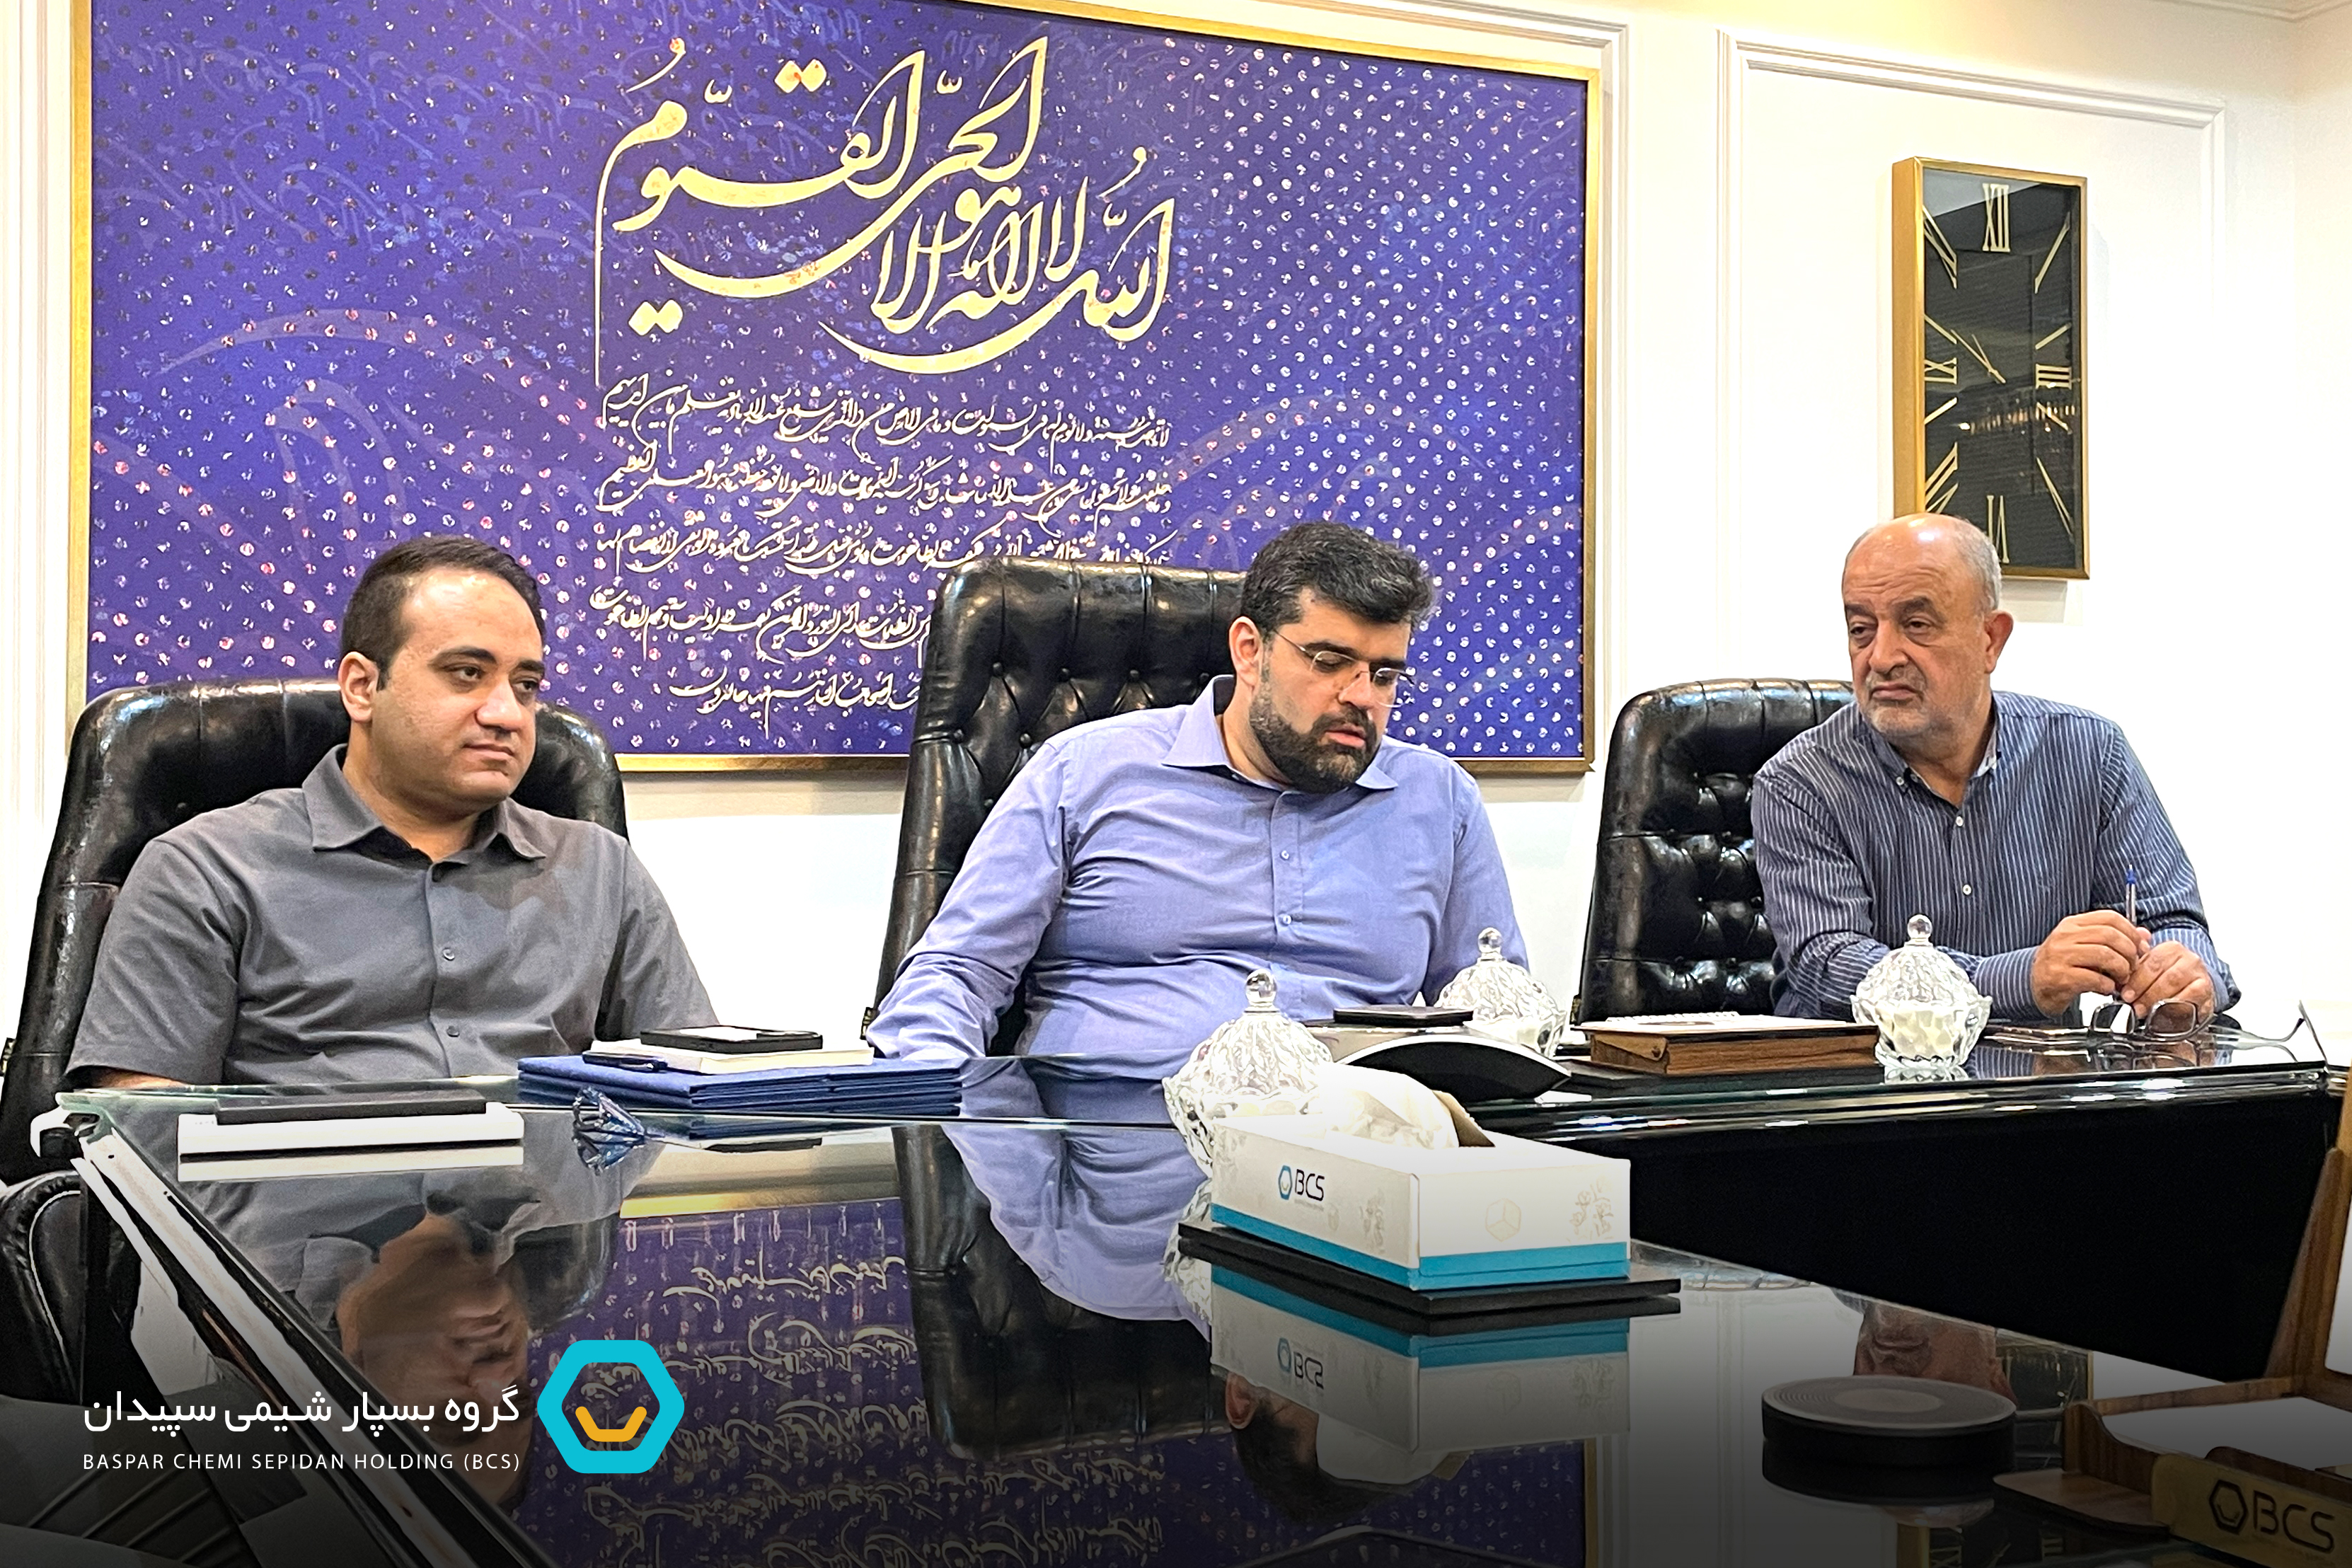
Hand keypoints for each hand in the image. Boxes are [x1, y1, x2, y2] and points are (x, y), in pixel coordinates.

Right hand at [2030, 912, 2148, 1017]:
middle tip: (2132, 967)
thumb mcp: (2086, 946)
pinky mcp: (2059, 976)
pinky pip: (2094, 978)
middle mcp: (2065, 936)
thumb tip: (2145, 935)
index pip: (2110, 918)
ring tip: (2121, 979)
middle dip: (2129, 953)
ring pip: (2104, 955)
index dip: (2131, 933)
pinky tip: (2107, 988)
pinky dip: (2107, 985)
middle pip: (2110, 935)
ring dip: (2120, 970)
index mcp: (2073, 924)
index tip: (2140, 948)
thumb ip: (2114, 939)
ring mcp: (2060, 955)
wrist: (2034, 985)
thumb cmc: (2063, 965)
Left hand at [2121, 940, 2214, 1020]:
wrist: (2195, 990)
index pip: (2151, 962)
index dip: (2135, 980)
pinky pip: (2191, 996)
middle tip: (2134, 1005)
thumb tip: (2115, 969)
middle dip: (2145, 993)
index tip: (2125, 994)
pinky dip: (2176, 1005)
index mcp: (2171, 949)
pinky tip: (2165, 1013)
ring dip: (2157, 1000)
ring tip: (2146, 1011)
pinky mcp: (2206, 989)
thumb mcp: (2150, 971)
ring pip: (2176, 985)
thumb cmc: (2168, 980)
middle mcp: (2187, 958)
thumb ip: (2134, 969)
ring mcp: (2199, 973)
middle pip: (2163, 974)